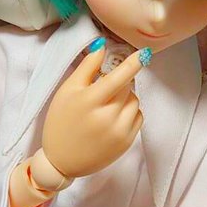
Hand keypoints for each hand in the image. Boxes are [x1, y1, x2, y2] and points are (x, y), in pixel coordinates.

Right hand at [41, 45, 142, 178]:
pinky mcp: (127, 143)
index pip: (119, 77)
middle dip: (119, 83)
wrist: (62, 161)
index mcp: (90, 101)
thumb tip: (102, 45)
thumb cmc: (61, 122)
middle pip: (127, 88)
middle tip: (104, 89)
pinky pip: (138, 117)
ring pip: (134, 102)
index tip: (146, 53)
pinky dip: (130, 112)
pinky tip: (113, 118)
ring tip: (107, 106)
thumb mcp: (67, 91)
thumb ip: (86, 68)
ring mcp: (119, 132)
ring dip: (125, 98)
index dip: (133, 63)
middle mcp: (108, 117)